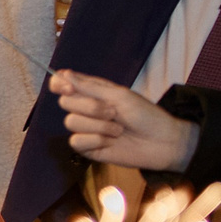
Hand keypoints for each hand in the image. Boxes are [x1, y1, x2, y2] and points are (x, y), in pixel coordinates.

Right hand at [49, 70, 199, 171]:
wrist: (161, 142)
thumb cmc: (145, 115)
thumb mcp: (119, 95)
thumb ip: (89, 87)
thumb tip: (63, 74)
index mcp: (91, 92)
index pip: (61, 84)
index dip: (59, 84)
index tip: (69, 88)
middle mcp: (85, 109)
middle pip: (65, 102)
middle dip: (90, 107)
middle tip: (114, 112)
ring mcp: (85, 129)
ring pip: (71, 123)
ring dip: (99, 126)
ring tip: (118, 129)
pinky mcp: (87, 148)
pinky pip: (76, 141)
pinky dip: (96, 140)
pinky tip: (111, 142)